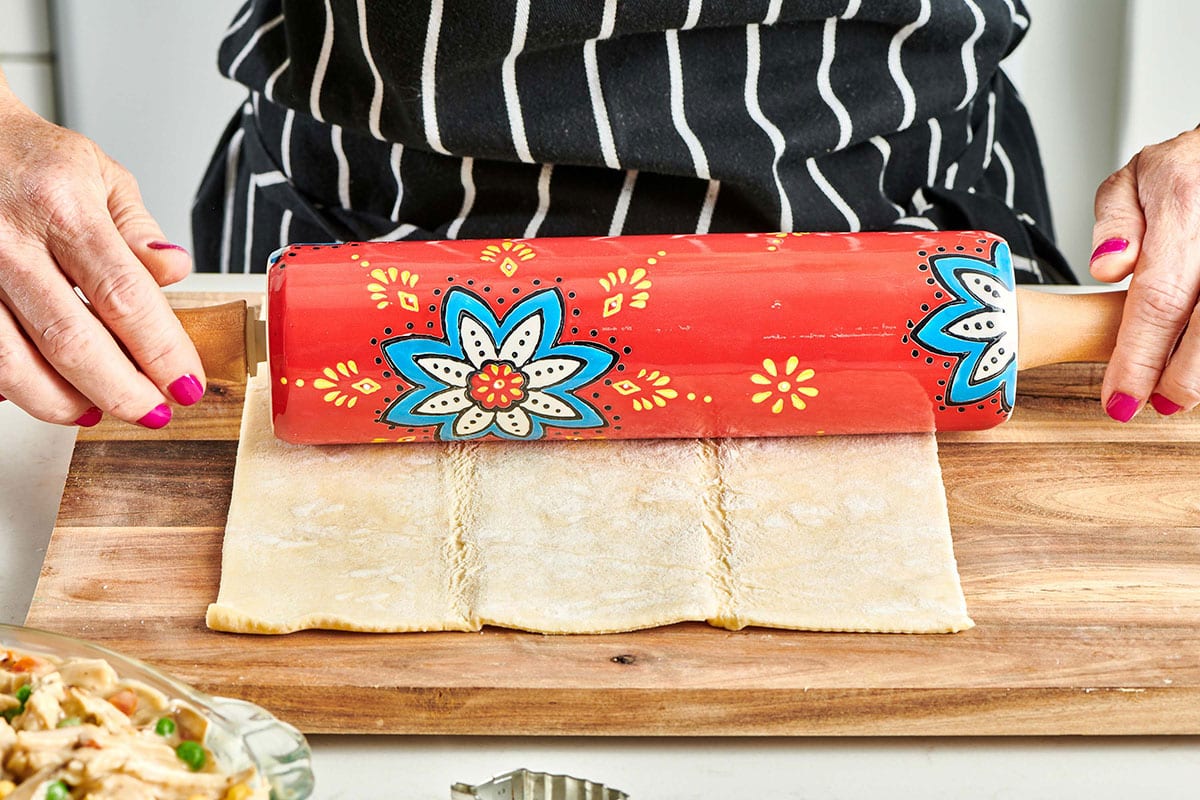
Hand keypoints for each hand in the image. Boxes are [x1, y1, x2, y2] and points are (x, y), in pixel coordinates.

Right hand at [0, 77, 203, 428]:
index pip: (125, 296)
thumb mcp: (99, 174)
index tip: (186, 383)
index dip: (160, 351)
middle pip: (71, 340)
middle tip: (155, 411)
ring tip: (102, 410)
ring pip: (14, 362)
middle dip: (122, 390)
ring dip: (65, 402)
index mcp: (61, 206)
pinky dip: (20, 387)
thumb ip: (139, 231)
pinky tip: (51, 392)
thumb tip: (176, 273)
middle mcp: (8, 240)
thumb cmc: (30, 158)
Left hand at [1090, 127, 1199, 421]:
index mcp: (1184, 203)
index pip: (1159, 297)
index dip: (1138, 356)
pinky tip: (1197, 365)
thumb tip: (1106, 268)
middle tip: (1153, 405)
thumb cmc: (1188, 170)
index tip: (1119, 398)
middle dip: (1181, 377)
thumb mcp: (1136, 177)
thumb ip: (1114, 221)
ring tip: (1179, 394)